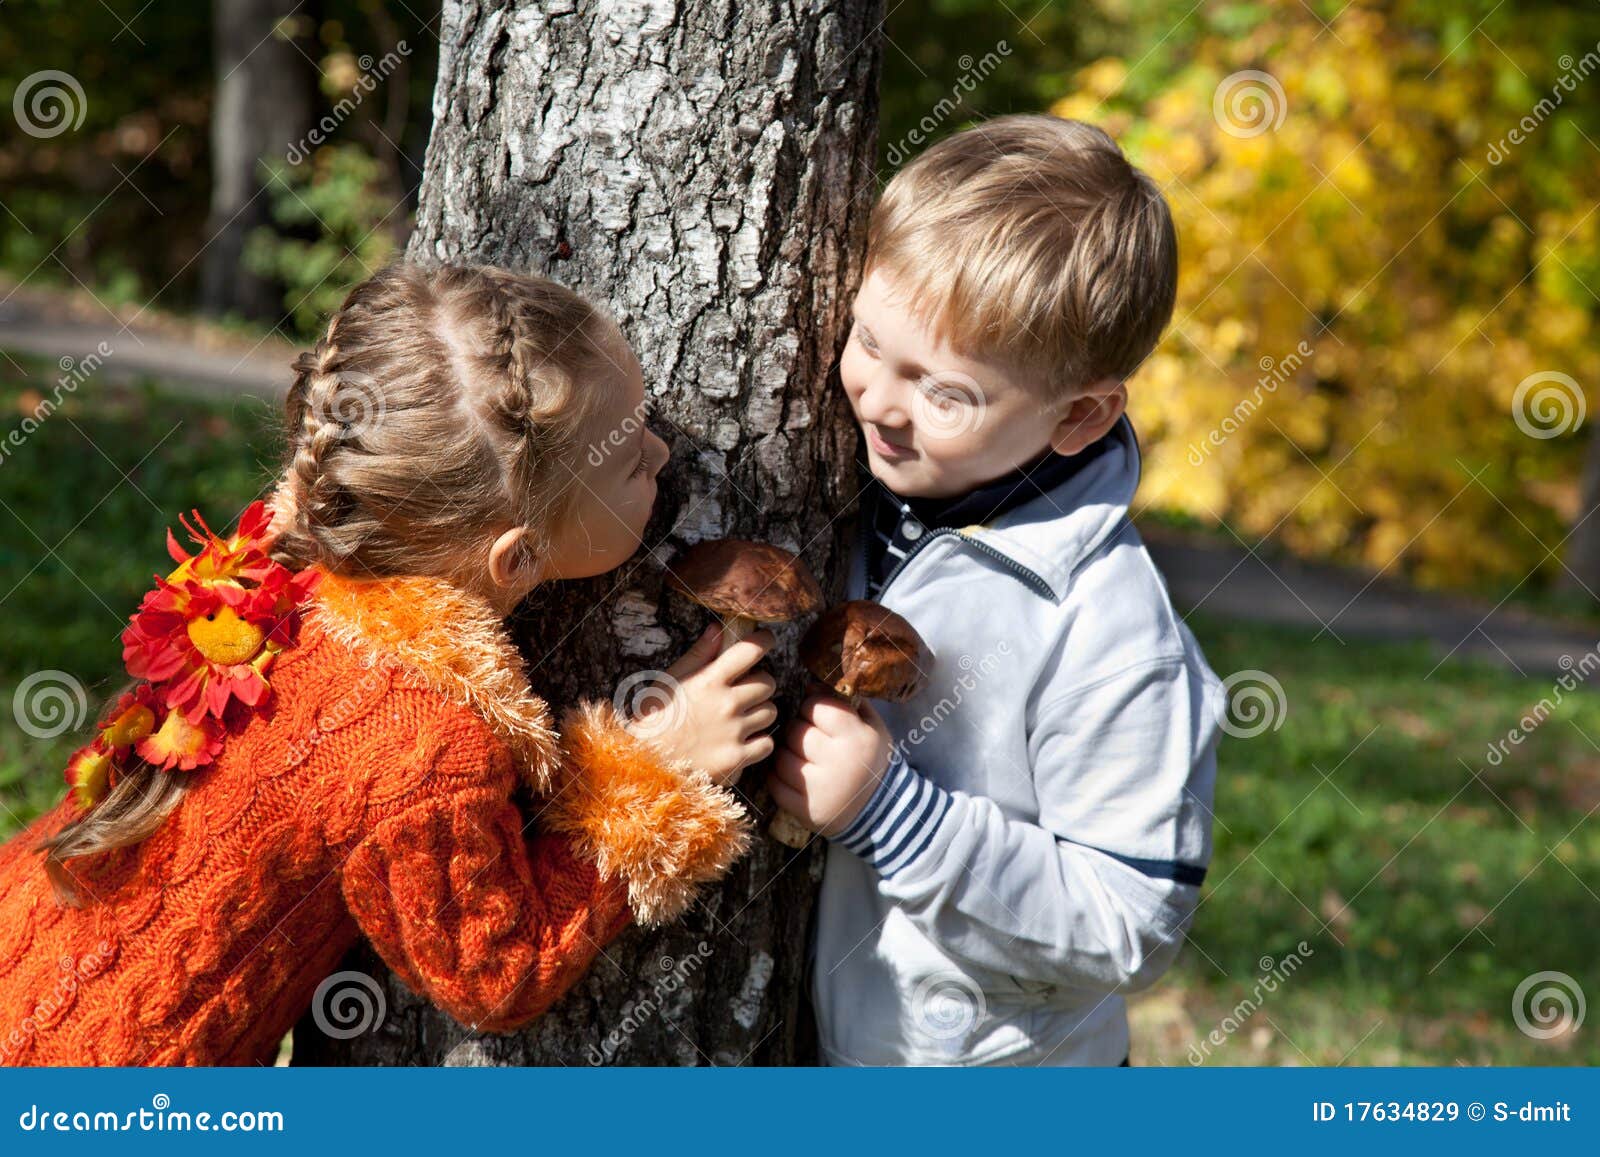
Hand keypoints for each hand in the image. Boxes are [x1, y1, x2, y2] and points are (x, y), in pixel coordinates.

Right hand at [625, 624, 777, 785]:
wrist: (641, 764)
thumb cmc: (652, 719)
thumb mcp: (669, 681)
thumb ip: (698, 655)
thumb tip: (717, 630)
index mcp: (709, 680)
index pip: (751, 650)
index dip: (764, 641)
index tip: (765, 640)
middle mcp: (726, 704)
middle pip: (768, 682)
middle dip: (758, 683)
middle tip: (742, 690)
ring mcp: (733, 732)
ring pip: (770, 712)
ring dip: (759, 712)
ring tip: (739, 717)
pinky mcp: (736, 758)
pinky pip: (766, 743)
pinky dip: (758, 742)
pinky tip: (741, 740)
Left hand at [770, 695, 892, 836]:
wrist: (881, 809)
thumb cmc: (871, 759)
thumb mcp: (871, 726)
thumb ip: (845, 702)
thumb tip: (811, 684)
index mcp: (856, 737)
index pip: (816, 707)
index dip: (813, 708)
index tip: (819, 717)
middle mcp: (838, 762)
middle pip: (795, 731)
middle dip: (798, 731)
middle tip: (810, 739)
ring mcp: (820, 789)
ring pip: (781, 757)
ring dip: (787, 754)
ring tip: (802, 758)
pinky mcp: (806, 810)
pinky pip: (775, 783)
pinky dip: (779, 777)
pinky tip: (795, 776)